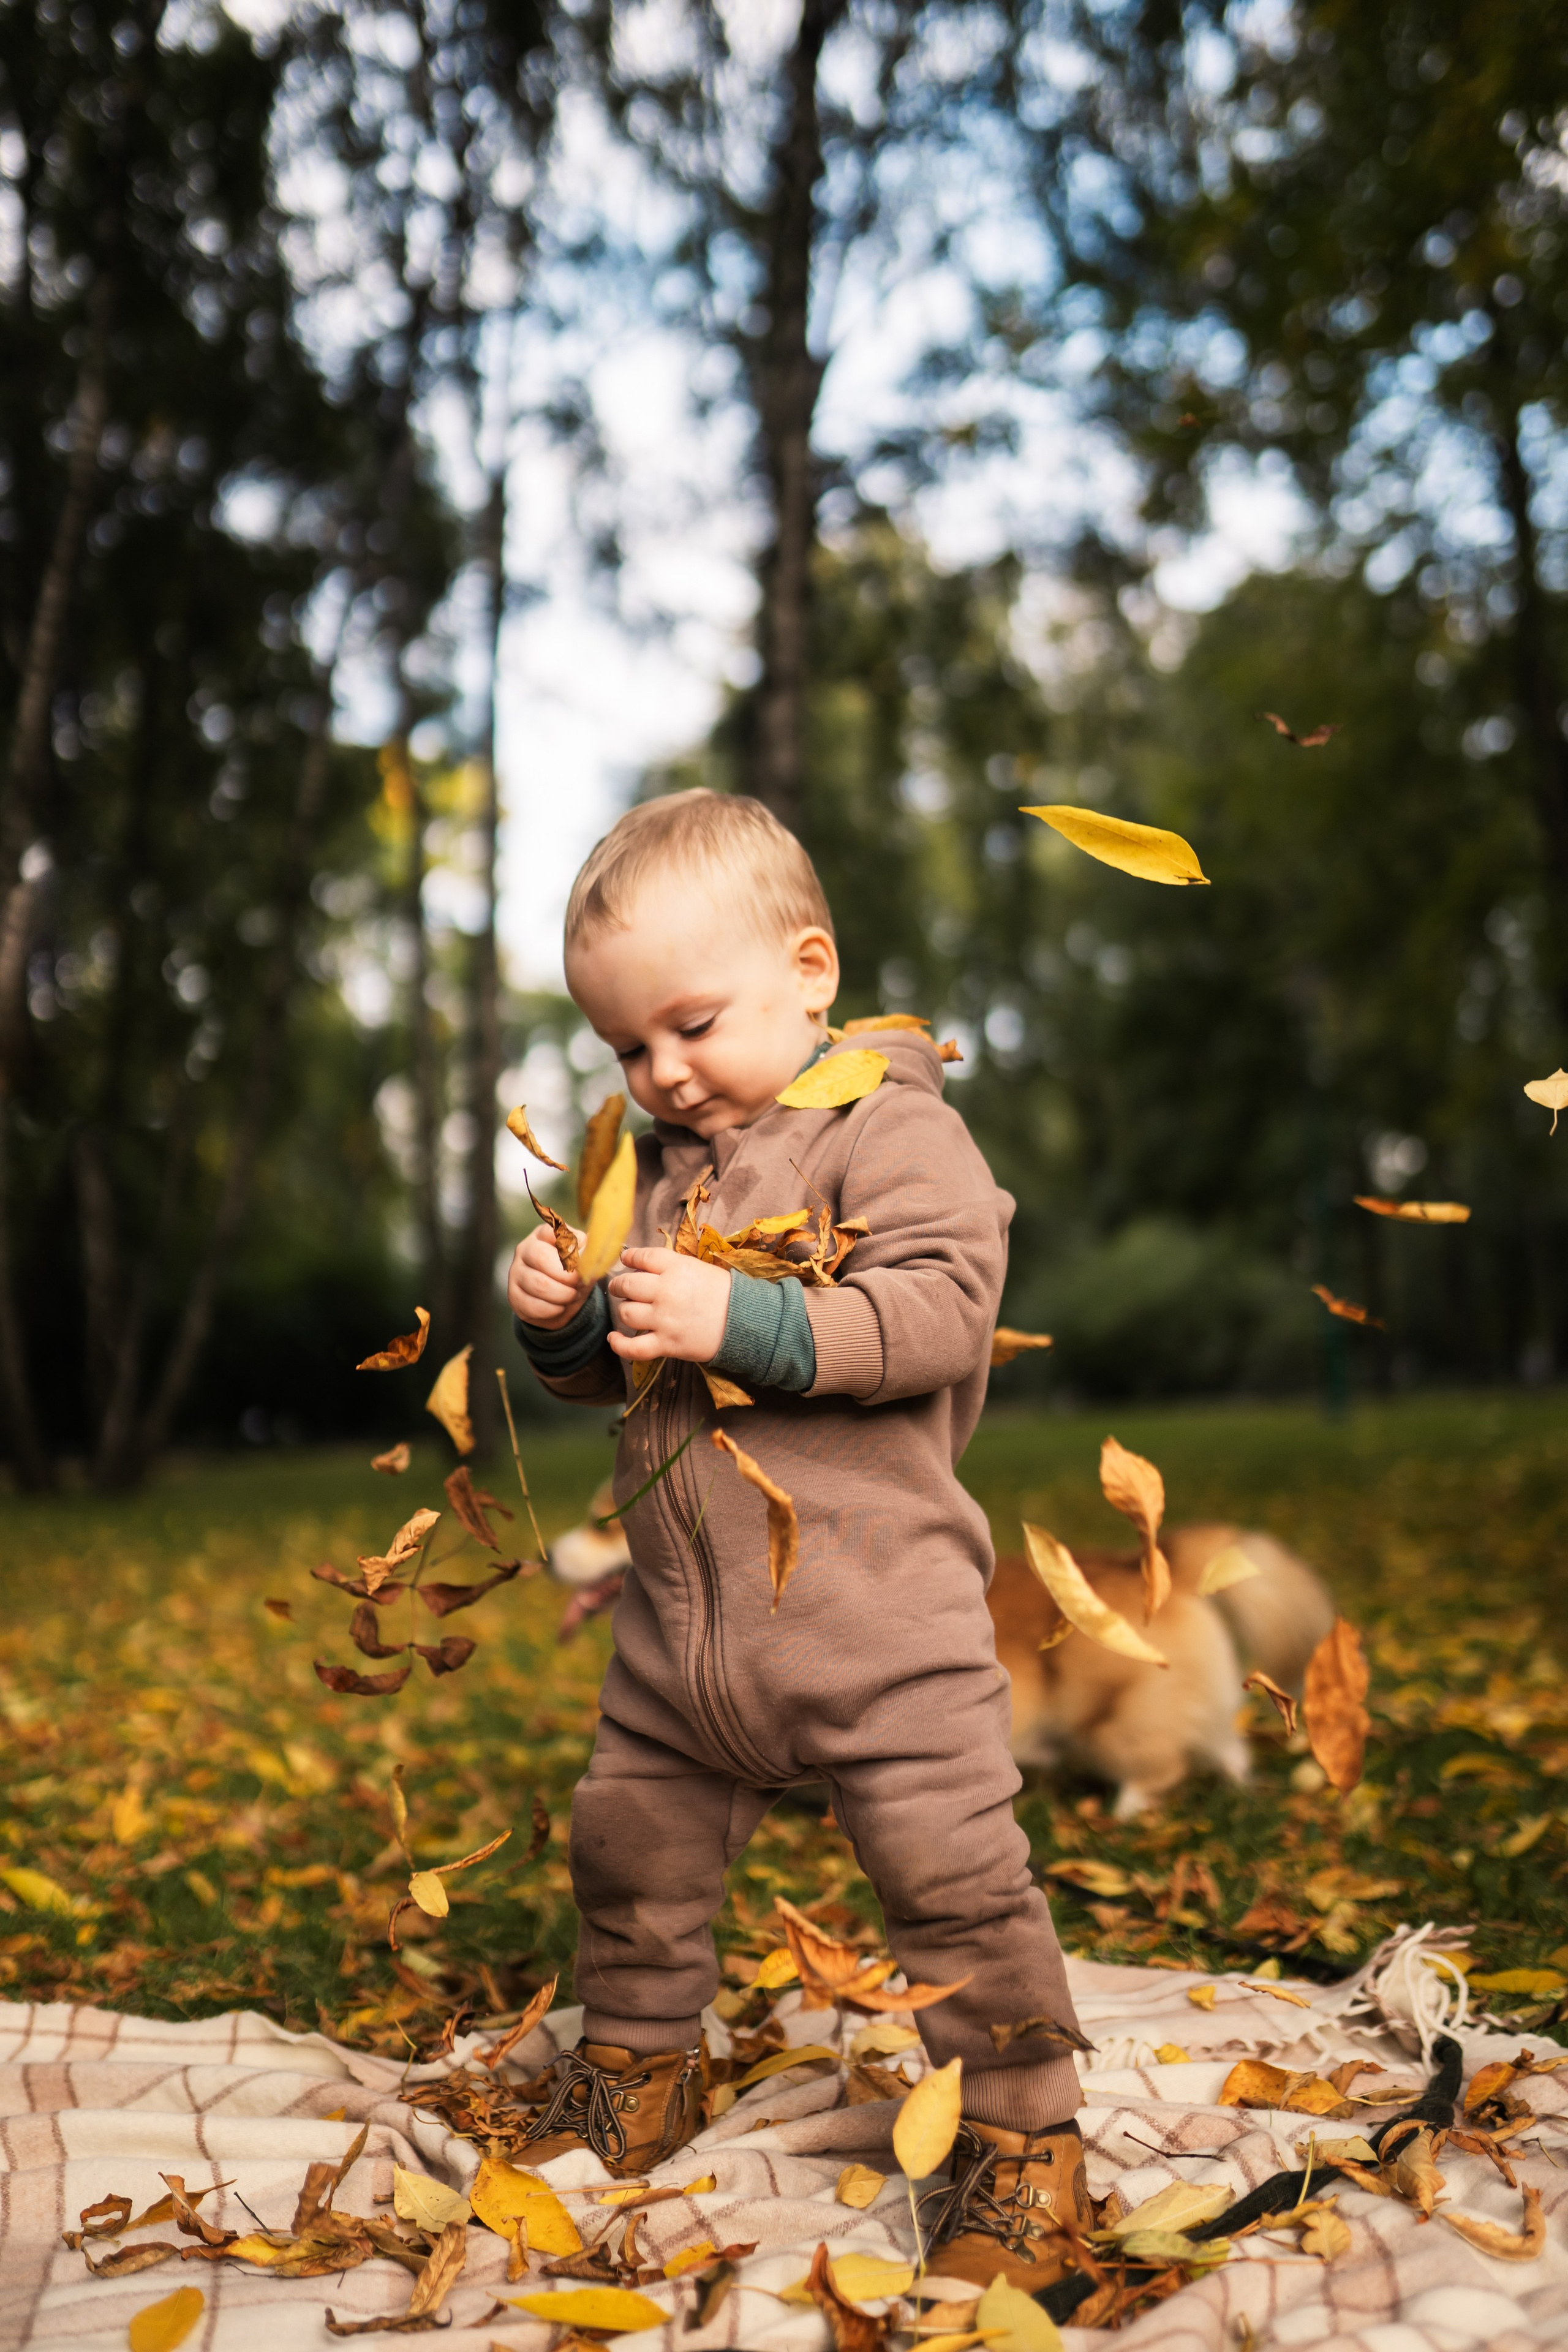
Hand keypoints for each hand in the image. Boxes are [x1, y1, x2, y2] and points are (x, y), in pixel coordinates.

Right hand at [508, 1223, 589, 1328]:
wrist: (563, 1301)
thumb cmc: (573, 1274)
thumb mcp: (584, 1260)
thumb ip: (588, 1251)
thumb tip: (589, 1248)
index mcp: (542, 1235)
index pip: (551, 1232)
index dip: (570, 1249)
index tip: (582, 1263)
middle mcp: (524, 1250)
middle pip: (542, 1258)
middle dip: (567, 1275)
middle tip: (579, 1284)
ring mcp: (516, 1273)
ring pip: (539, 1284)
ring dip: (563, 1295)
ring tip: (572, 1296)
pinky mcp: (514, 1295)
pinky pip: (533, 1305)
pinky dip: (553, 1309)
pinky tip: (560, 1307)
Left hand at [607, 1246, 730, 1363]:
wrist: (745, 1321)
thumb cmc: (723, 1293)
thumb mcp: (698, 1268)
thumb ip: (670, 1266)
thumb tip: (642, 1265)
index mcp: (676, 1267)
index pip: (642, 1257)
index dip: (629, 1258)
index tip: (626, 1260)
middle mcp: (665, 1291)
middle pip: (627, 1285)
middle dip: (619, 1285)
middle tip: (620, 1287)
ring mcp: (664, 1319)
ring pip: (626, 1313)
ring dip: (624, 1311)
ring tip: (629, 1310)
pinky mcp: (667, 1344)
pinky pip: (633, 1347)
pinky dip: (618, 1344)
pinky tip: (613, 1338)